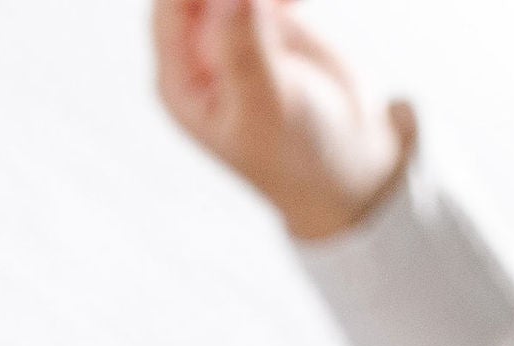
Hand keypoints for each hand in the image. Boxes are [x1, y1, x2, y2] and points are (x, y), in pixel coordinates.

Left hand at [153, 0, 411, 243]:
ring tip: (291, 9)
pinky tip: (298, 6)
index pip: (173, 4)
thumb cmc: (296, 152)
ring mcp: (231, 32)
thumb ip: (244, 52)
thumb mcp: (268, 107)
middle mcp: (197, 53)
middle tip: (280, 7)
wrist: (340, 162)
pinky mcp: (264, 19)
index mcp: (181, 80)